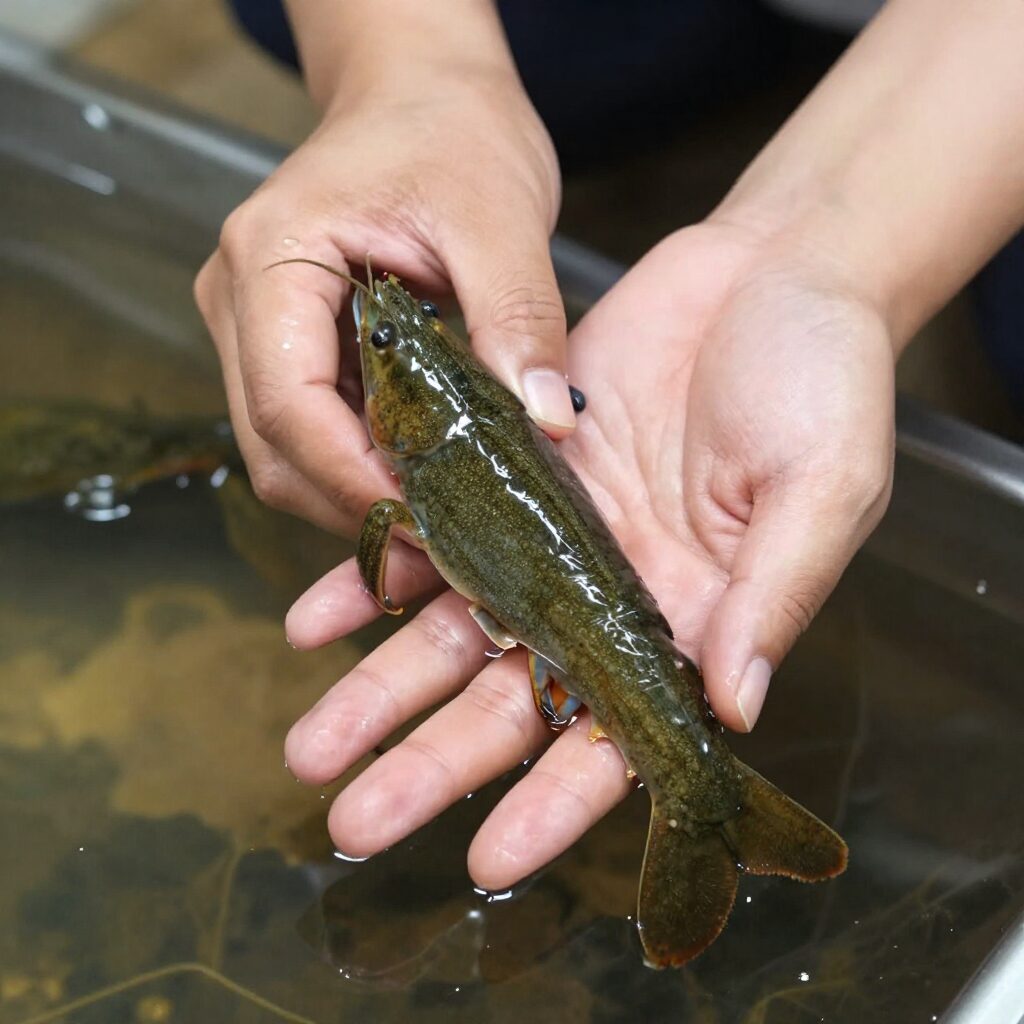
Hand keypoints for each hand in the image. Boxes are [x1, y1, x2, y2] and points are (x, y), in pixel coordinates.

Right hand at [194, 57, 571, 537]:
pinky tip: (422, 480)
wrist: (423, 95)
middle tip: (441, 542)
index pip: (286, 404)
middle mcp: (243, 301)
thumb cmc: (450, 129)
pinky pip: (313, 431)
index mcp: (273, 257)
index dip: (351, 478)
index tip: (423, 524)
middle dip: (354, 503)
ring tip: (438, 520)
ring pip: (288, 452)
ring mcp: (257, 328)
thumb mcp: (500, 214)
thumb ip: (519, 315)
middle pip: (276, 446)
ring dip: (357, 496)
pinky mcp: (292, 347)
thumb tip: (547, 421)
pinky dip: (362, 468)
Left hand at [281, 222, 894, 889]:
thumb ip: (776, 595)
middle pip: (514, 702)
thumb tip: (735, 708)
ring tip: (311, 746)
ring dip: (383, 689)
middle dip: (434, 763)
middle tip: (353, 819)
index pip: (622, 739)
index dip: (559, 804)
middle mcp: (614, 599)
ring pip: (459, 630)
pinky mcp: (515, 475)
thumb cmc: (825, 375)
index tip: (489, 858)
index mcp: (697, 623)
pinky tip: (317, 619)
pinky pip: (436, 534)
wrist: (770, 270)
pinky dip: (377, 577)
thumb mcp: (825, 484)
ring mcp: (557, 540)